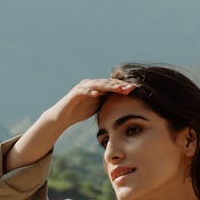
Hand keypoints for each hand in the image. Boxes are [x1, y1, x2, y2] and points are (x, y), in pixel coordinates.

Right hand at [3, 78, 135, 169]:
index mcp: (97, 87)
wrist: (63, 116)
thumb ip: (107, 103)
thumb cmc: (80, 111)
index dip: (123, 87)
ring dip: (109, 86)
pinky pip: (84, 91)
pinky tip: (97, 94)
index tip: (136, 90)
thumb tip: (124, 107)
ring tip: (119, 88)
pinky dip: (90, 91)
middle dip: (120, 85)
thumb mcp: (98, 107)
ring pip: (98, 85)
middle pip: (108, 83)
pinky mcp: (75, 93)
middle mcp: (90, 84)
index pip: (113, 85)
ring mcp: (82, 87)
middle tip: (131, 88)